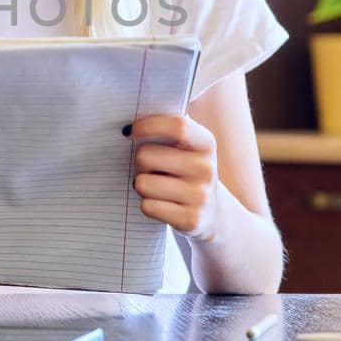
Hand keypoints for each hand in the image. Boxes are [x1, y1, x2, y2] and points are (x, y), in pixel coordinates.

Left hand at [125, 113, 227, 241]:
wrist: (212, 213)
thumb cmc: (185, 171)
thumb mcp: (186, 147)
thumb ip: (165, 129)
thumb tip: (130, 120)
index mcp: (206, 143)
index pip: (178, 127)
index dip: (148, 125)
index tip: (128, 131)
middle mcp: (206, 169)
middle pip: (145, 156)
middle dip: (138, 161)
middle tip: (148, 167)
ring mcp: (200, 196)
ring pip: (143, 184)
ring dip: (141, 185)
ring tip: (156, 186)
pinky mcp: (191, 220)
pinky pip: (148, 206)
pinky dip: (147, 205)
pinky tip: (161, 203)